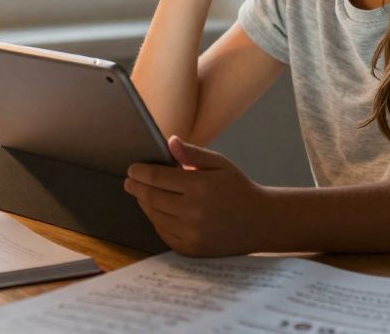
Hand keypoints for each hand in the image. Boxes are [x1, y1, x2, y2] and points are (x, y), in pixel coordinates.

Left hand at [125, 136, 272, 255]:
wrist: (260, 222)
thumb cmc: (238, 188)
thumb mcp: (220, 164)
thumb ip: (193, 153)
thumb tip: (170, 141)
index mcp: (199, 186)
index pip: (157, 177)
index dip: (140, 172)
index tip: (132, 168)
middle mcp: (193, 212)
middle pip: (151, 197)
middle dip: (136, 187)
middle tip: (129, 181)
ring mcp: (191, 233)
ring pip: (154, 216)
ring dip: (144, 203)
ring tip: (141, 194)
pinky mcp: (191, 249)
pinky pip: (163, 233)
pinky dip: (156, 220)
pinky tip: (156, 211)